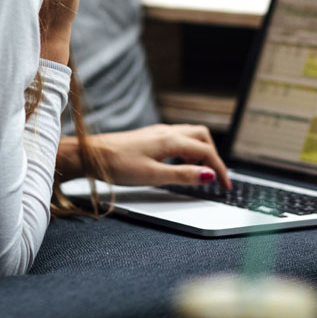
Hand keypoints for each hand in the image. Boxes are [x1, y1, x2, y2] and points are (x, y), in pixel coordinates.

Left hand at [56, 124, 231, 189]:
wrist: (90, 155)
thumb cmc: (117, 165)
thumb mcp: (153, 176)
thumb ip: (183, 175)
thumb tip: (209, 175)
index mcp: (171, 140)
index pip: (206, 152)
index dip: (219, 169)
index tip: (226, 185)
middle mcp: (167, 132)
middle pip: (203, 138)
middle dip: (214, 156)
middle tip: (216, 177)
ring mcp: (158, 133)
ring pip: (191, 135)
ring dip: (202, 151)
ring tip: (201, 172)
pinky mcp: (150, 137)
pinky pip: (179, 138)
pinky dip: (188, 150)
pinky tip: (180, 163)